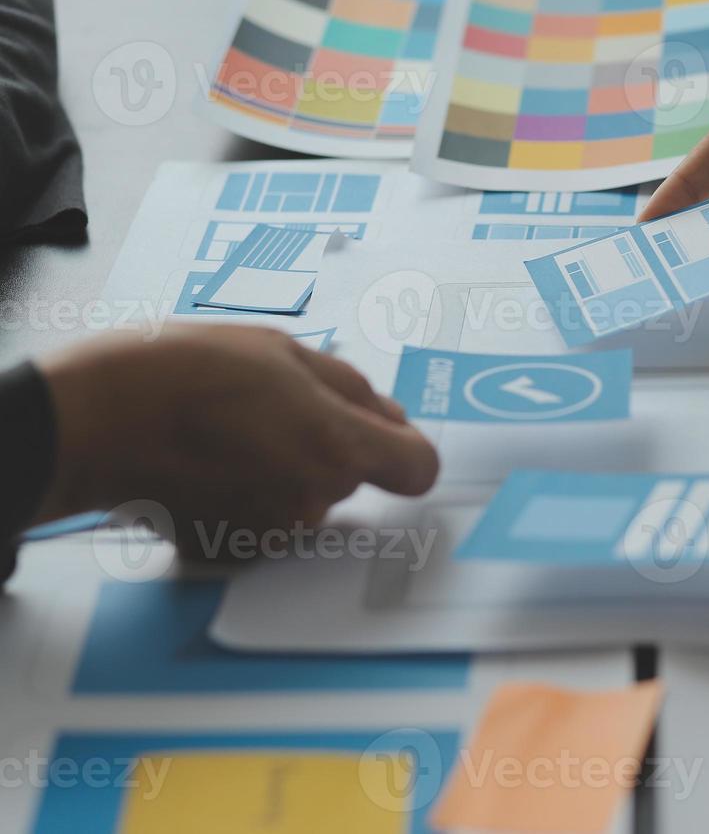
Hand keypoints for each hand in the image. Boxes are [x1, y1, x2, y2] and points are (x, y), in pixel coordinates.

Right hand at [35, 325, 438, 559]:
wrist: (94, 420)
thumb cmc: (185, 373)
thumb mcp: (284, 352)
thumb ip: (351, 390)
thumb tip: (390, 416)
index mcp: (339, 447)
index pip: (418, 469)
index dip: (404, 450)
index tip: (386, 439)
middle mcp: (314, 501)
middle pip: (350, 476)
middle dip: (326, 445)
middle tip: (268, 409)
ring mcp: (271, 532)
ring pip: (304, 497)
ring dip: (282, 470)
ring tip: (226, 434)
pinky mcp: (230, 551)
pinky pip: (260, 520)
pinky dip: (243, 497)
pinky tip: (204, 465)